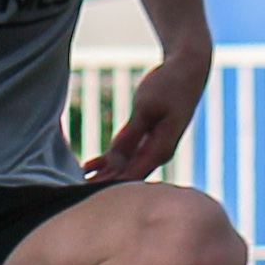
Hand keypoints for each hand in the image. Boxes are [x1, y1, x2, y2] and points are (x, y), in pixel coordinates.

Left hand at [85, 46, 208, 182]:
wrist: (187, 70)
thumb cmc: (169, 86)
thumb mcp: (145, 109)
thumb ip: (130, 136)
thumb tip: (116, 161)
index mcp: (160, 149)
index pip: (133, 176)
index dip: (110, 186)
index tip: (89, 194)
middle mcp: (158, 152)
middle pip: (128, 176)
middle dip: (104, 186)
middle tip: (77, 194)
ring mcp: (153, 145)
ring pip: (125, 166)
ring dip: (104, 174)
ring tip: (78, 183)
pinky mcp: (147, 136)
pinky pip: (126, 153)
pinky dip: (108, 160)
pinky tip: (89, 165)